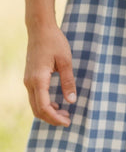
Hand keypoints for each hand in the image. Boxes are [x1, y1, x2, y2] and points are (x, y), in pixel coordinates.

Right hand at [24, 0, 75, 126]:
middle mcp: (29, 82)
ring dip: (49, 112)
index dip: (55, 118)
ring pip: (35, 105)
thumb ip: (68, 82)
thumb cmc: (55, 43)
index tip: (68, 122)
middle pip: (37, 110)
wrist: (40, 29)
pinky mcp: (30, 78)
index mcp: (38, 79)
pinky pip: (35, 97)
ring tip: (65, 114)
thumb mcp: (66, 61)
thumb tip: (72, 101)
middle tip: (69, 120)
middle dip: (52, 118)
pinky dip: (45, 105)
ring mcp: (28, 81)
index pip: (44, 107)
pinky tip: (58, 105)